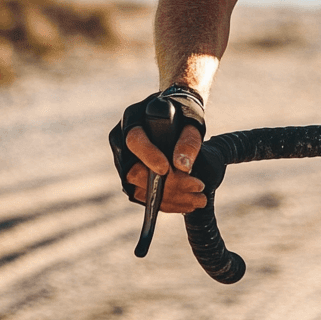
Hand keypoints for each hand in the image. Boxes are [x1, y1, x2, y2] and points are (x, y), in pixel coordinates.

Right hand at [109, 88, 208, 212]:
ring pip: (139, 188)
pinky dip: (167, 202)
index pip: (135, 141)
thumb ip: (188, 141)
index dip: (149, 156)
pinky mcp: (132, 179)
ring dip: (170, 198)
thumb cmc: (182, 114)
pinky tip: (188, 204)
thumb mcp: (189, 122)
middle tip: (198, 188)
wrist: (176, 116)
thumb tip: (183, 167)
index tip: (166, 169)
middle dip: (166, 184)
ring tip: (198, 200)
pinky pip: (144, 195)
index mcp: (133, 120)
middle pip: (134, 171)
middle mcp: (122, 143)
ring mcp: (125, 163)